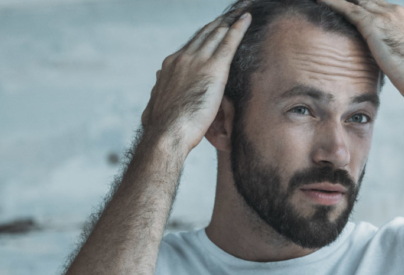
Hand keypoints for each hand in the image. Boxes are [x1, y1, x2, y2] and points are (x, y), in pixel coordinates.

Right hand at [140, 12, 250, 152]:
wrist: (167, 132)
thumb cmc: (163, 127)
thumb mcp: (156, 105)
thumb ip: (160, 91)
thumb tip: (157, 82)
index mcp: (170, 66)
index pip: (191, 46)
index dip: (204, 37)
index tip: (213, 30)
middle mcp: (182, 58)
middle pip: (205, 35)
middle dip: (219, 23)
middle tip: (231, 13)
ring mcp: (197, 61)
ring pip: (217, 34)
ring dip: (231, 21)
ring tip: (242, 11)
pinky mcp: (214, 68)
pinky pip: (229, 43)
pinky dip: (239, 28)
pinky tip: (247, 19)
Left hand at [317, 0, 403, 108]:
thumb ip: (394, 49)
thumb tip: (385, 58)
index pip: (378, 6)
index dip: (364, 6)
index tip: (352, 7)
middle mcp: (396, 12)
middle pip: (366, 0)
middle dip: (353, 1)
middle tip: (333, 2)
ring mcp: (385, 16)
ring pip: (356, 1)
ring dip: (340, 1)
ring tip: (322, 0)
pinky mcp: (373, 25)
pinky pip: (347, 9)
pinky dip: (332, 3)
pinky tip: (319, 1)